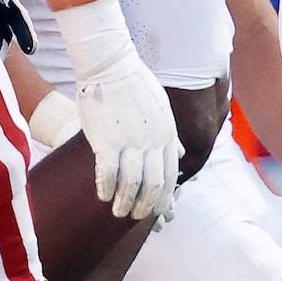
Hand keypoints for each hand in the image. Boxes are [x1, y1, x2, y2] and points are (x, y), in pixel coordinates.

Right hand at [75, 48, 180, 221]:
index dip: (166, 199)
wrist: (110, 63)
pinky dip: (106, 187)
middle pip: (155, 185)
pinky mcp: (106, 139)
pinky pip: (108, 172)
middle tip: (136, 217)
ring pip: (133, 183)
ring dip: (126, 202)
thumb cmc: (133, 84)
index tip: (160, 215)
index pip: (171, 176)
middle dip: (148, 207)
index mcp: (167, 134)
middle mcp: (152, 141)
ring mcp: (130, 140)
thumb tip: (179, 152)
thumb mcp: (162, 108)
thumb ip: (170, 134)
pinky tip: (102, 195)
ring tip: (118, 212)